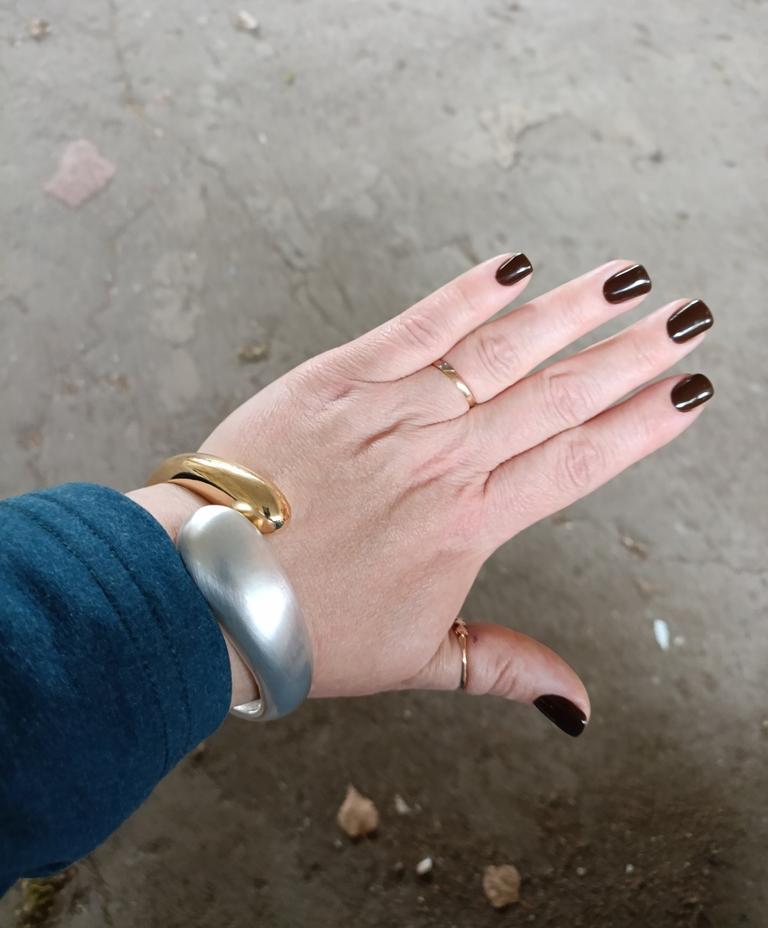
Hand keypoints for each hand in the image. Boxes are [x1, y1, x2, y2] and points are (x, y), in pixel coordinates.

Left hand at [132, 255, 713, 734]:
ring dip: (569, 312)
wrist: (209, 586)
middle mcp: (445, 458)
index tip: (688, 391)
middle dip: (630, 354)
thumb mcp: (418, 661)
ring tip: (626, 279)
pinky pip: (415, 325)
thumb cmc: (308, 625)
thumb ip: (506, 668)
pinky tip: (511, 267)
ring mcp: (394, 410)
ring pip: (500, 351)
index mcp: (470, 523)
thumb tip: (580, 705)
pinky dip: (465, 294)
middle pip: (557, 396)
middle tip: (686, 318)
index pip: (577, 461)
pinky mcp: (341, 376)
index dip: (641, 424)